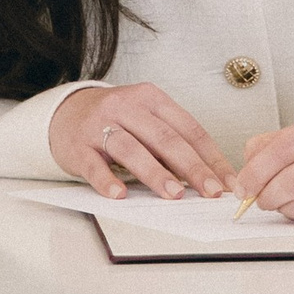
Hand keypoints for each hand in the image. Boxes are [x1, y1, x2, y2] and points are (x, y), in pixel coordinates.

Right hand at [50, 82, 233, 201]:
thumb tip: (209, 177)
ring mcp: (100, 124)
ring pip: (132, 149)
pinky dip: (106, 180)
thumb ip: (172, 143)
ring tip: (173, 194)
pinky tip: (119, 194)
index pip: (189, 129)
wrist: (66, 113)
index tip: (227, 182)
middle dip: (192, 167)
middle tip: (209, 191)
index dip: (211, 157)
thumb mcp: (147, 121)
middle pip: (165, 138)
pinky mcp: (78, 145)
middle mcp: (127, 107)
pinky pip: (93, 164)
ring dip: (155, 173)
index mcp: (152, 99)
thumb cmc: (117, 121)